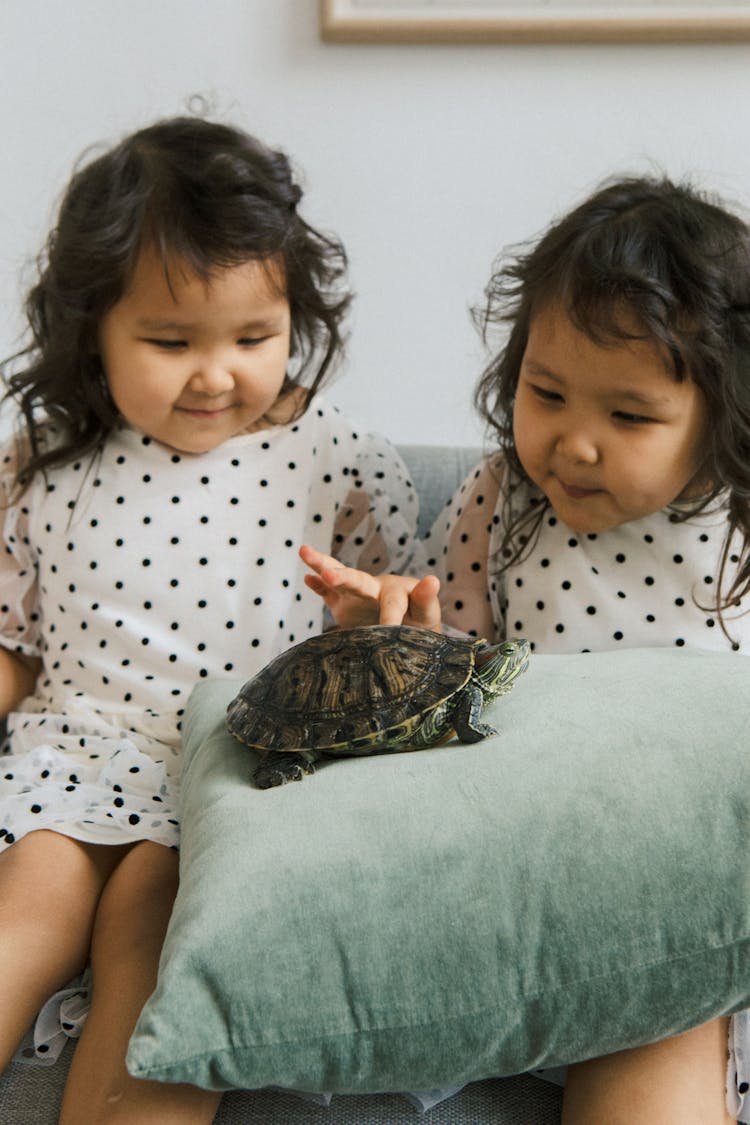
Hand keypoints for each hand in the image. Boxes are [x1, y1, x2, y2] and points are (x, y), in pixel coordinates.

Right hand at [300, 544, 441, 629]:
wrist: (408, 630)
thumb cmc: (420, 621)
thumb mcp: (427, 614)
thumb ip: (427, 599)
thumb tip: (433, 580)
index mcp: (397, 591)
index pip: (392, 603)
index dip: (390, 617)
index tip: (388, 630)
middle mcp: (374, 588)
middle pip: (357, 580)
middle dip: (343, 578)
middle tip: (329, 575)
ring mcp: (356, 595)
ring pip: (338, 579)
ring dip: (322, 566)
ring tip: (305, 552)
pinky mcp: (343, 604)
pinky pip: (328, 594)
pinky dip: (317, 585)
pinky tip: (307, 577)